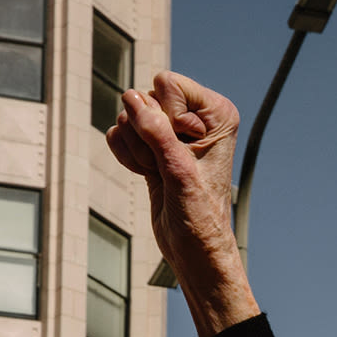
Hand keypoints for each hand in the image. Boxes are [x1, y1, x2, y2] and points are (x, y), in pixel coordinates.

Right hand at [105, 71, 258, 336]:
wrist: (194, 252)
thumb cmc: (201, 218)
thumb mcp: (180, 173)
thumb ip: (157, 133)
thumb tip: (131, 97)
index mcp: (216, 112)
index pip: (167, 84)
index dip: (165, 118)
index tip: (183, 154)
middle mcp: (195, 116)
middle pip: (144, 97)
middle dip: (146, 135)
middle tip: (166, 168)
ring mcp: (171, 129)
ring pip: (128, 116)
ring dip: (137, 149)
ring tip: (159, 174)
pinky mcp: (152, 145)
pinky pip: (120, 132)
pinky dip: (126, 155)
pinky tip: (147, 175)